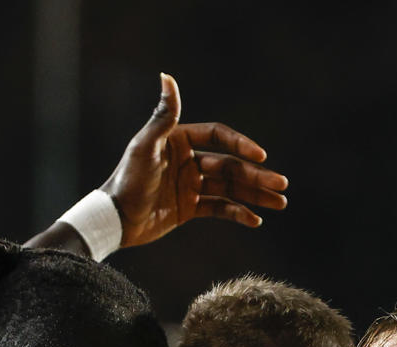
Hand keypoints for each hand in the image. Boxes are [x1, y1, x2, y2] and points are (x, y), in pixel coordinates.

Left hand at [101, 73, 288, 246]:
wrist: (115, 219)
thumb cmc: (127, 180)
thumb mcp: (145, 147)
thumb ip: (163, 116)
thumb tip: (167, 77)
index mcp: (180, 140)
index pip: (219, 138)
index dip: (241, 145)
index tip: (261, 156)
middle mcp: (189, 160)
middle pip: (231, 165)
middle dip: (257, 176)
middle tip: (281, 185)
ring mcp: (191, 184)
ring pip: (230, 188)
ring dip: (255, 194)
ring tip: (280, 202)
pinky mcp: (190, 208)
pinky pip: (219, 209)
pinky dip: (238, 213)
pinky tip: (255, 220)